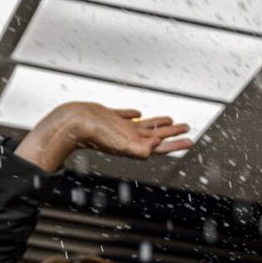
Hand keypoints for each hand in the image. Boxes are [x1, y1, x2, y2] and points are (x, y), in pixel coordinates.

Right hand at [15, 102, 192, 171]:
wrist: (70, 123)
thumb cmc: (93, 135)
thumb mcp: (121, 144)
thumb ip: (140, 149)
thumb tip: (157, 145)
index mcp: (133, 146)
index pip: (160, 147)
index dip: (176, 144)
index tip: (190, 141)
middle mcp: (128, 138)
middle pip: (156, 136)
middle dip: (172, 133)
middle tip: (187, 128)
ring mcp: (118, 127)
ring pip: (144, 126)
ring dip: (158, 123)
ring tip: (171, 120)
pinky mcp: (108, 117)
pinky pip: (126, 116)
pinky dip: (134, 115)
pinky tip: (138, 113)